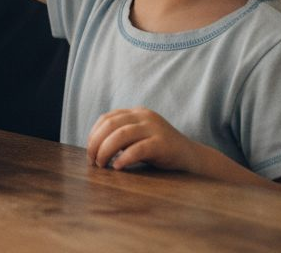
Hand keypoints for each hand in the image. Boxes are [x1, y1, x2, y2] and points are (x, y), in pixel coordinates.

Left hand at [85, 107, 199, 171]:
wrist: (191, 157)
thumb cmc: (159, 150)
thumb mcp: (138, 138)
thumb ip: (120, 137)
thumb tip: (93, 149)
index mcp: (136, 113)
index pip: (106, 118)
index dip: (93, 134)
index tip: (89, 151)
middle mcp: (144, 116)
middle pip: (110, 125)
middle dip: (96, 143)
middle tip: (92, 161)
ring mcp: (154, 128)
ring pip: (120, 135)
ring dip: (105, 151)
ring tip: (102, 165)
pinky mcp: (162, 143)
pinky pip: (138, 149)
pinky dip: (124, 158)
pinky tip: (118, 167)